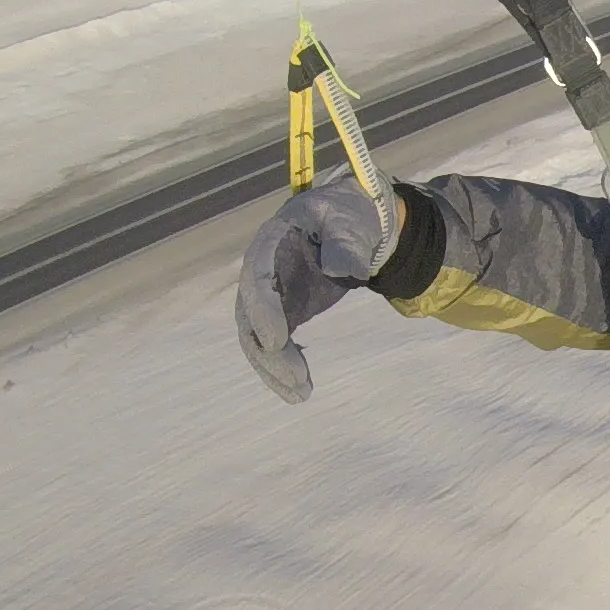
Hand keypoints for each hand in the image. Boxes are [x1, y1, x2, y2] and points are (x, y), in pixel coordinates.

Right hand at [235, 177, 408, 400]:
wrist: (358, 225)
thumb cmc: (352, 216)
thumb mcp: (353, 220)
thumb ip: (346, 242)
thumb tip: (338, 270)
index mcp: (273, 240)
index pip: (257, 276)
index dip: (263, 309)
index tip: (277, 340)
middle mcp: (262, 270)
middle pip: (251, 314)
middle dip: (269, 350)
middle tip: (296, 379)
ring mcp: (270, 294)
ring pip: (256, 337)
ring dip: (273, 368)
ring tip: (300, 393)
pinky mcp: (283, 312)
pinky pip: (273, 345)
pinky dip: (282, 367)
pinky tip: (300, 390)